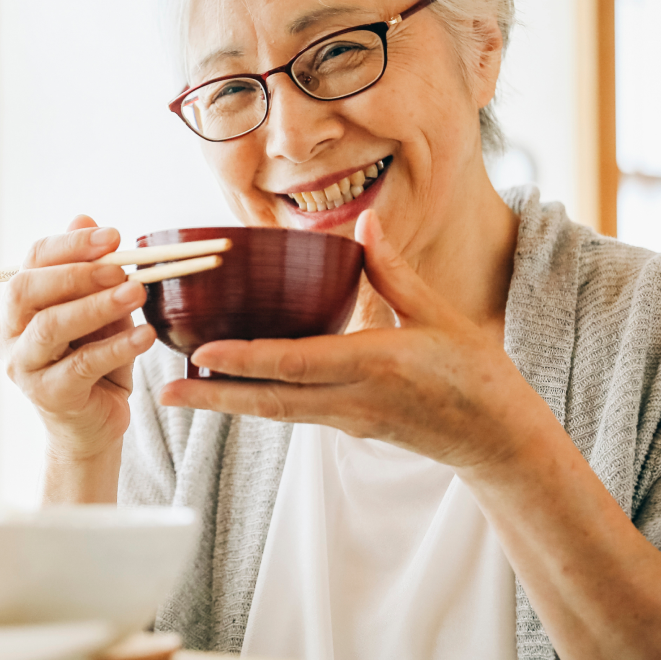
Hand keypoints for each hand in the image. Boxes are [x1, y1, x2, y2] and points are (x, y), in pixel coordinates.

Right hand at [0, 214, 156, 463]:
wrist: (94, 425)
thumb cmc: (95, 360)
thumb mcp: (97, 309)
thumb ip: (91, 270)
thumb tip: (85, 216)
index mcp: (17, 306)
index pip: (32, 261)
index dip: (71, 243)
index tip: (114, 235)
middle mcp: (9, 334)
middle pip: (28, 290)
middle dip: (77, 272)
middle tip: (121, 266)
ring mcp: (24, 367)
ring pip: (51, 327)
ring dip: (96, 305)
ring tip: (137, 292)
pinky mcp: (49, 395)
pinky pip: (81, 365)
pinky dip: (116, 347)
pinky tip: (145, 335)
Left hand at [156, 209, 555, 472]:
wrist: (497, 438)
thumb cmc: (474, 372)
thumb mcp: (437, 313)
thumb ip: (392, 270)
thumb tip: (360, 221)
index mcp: (375, 364)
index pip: (297, 363)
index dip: (246, 360)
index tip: (203, 354)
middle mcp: (352, 399)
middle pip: (269, 400)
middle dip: (214, 398)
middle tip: (163, 393)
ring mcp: (347, 420)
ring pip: (275, 412)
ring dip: (226, 404)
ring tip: (180, 393)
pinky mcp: (348, 428)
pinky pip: (293, 413)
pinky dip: (257, 402)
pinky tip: (230, 391)